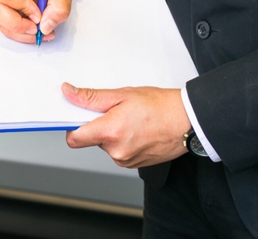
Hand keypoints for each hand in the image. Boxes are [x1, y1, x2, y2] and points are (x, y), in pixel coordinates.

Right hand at [0, 0, 76, 42]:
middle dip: (17, 24)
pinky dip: (18, 30)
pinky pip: (2, 22)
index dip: (23, 8)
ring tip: (39, 31)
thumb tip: (45, 26)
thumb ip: (58, 8)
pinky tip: (33, 29)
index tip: (39, 15)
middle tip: (36, 29)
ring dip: (19, 31)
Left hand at [62, 83, 189, 168]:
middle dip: (98, 126)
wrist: (189, 121)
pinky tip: (137, 131)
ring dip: (112, 134)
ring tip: (131, 121)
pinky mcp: (135, 164)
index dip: (71, 127)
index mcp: (109, 132)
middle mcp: (116, 151)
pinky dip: (123, 142)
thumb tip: (69, 93)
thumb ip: (91, 97)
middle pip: (92, 140)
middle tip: (115, 112)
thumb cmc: (160, 106)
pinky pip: (119, 152)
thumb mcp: (122, 95)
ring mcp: (126, 160)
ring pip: (106, 146)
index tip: (76, 117)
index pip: (74, 138)